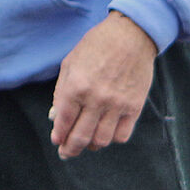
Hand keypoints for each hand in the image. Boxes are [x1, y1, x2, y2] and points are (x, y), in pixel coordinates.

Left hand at [49, 11, 157, 159]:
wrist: (130, 36)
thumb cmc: (95, 46)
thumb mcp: (70, 64)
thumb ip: (61, 92)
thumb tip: (56, 118)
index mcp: (76, 87)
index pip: (63, 122)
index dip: (59, 136)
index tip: (57, 141)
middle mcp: (96, 99)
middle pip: (81, 136)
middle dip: (71, 149)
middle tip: (67, 153)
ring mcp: (117, 105)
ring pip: (102, 140)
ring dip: (91, 146)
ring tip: (86, 144)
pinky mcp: (134, 107)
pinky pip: (122, 134)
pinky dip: (112, 139)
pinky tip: (105, 134)